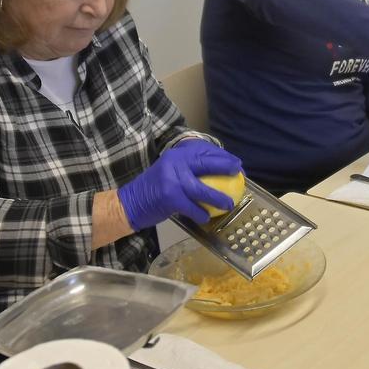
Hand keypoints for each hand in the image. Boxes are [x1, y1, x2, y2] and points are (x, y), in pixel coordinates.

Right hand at [117, 140, 242, 229]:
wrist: (129, 203)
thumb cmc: (154, 189)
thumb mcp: (170, 172)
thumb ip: (189, 169)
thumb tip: (218, 169)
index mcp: (176, 155)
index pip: (203, 150)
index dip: (222, 156)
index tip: (235, 163)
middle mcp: (174, 163)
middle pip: (206, 163)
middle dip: (226, 166)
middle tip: (239, 173)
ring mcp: (172, 180)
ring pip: (203, 189)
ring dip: (219, 198)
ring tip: (229, 204)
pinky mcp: (170, 197)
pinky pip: (192, 207)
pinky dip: (201, 214)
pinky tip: (206, 217)